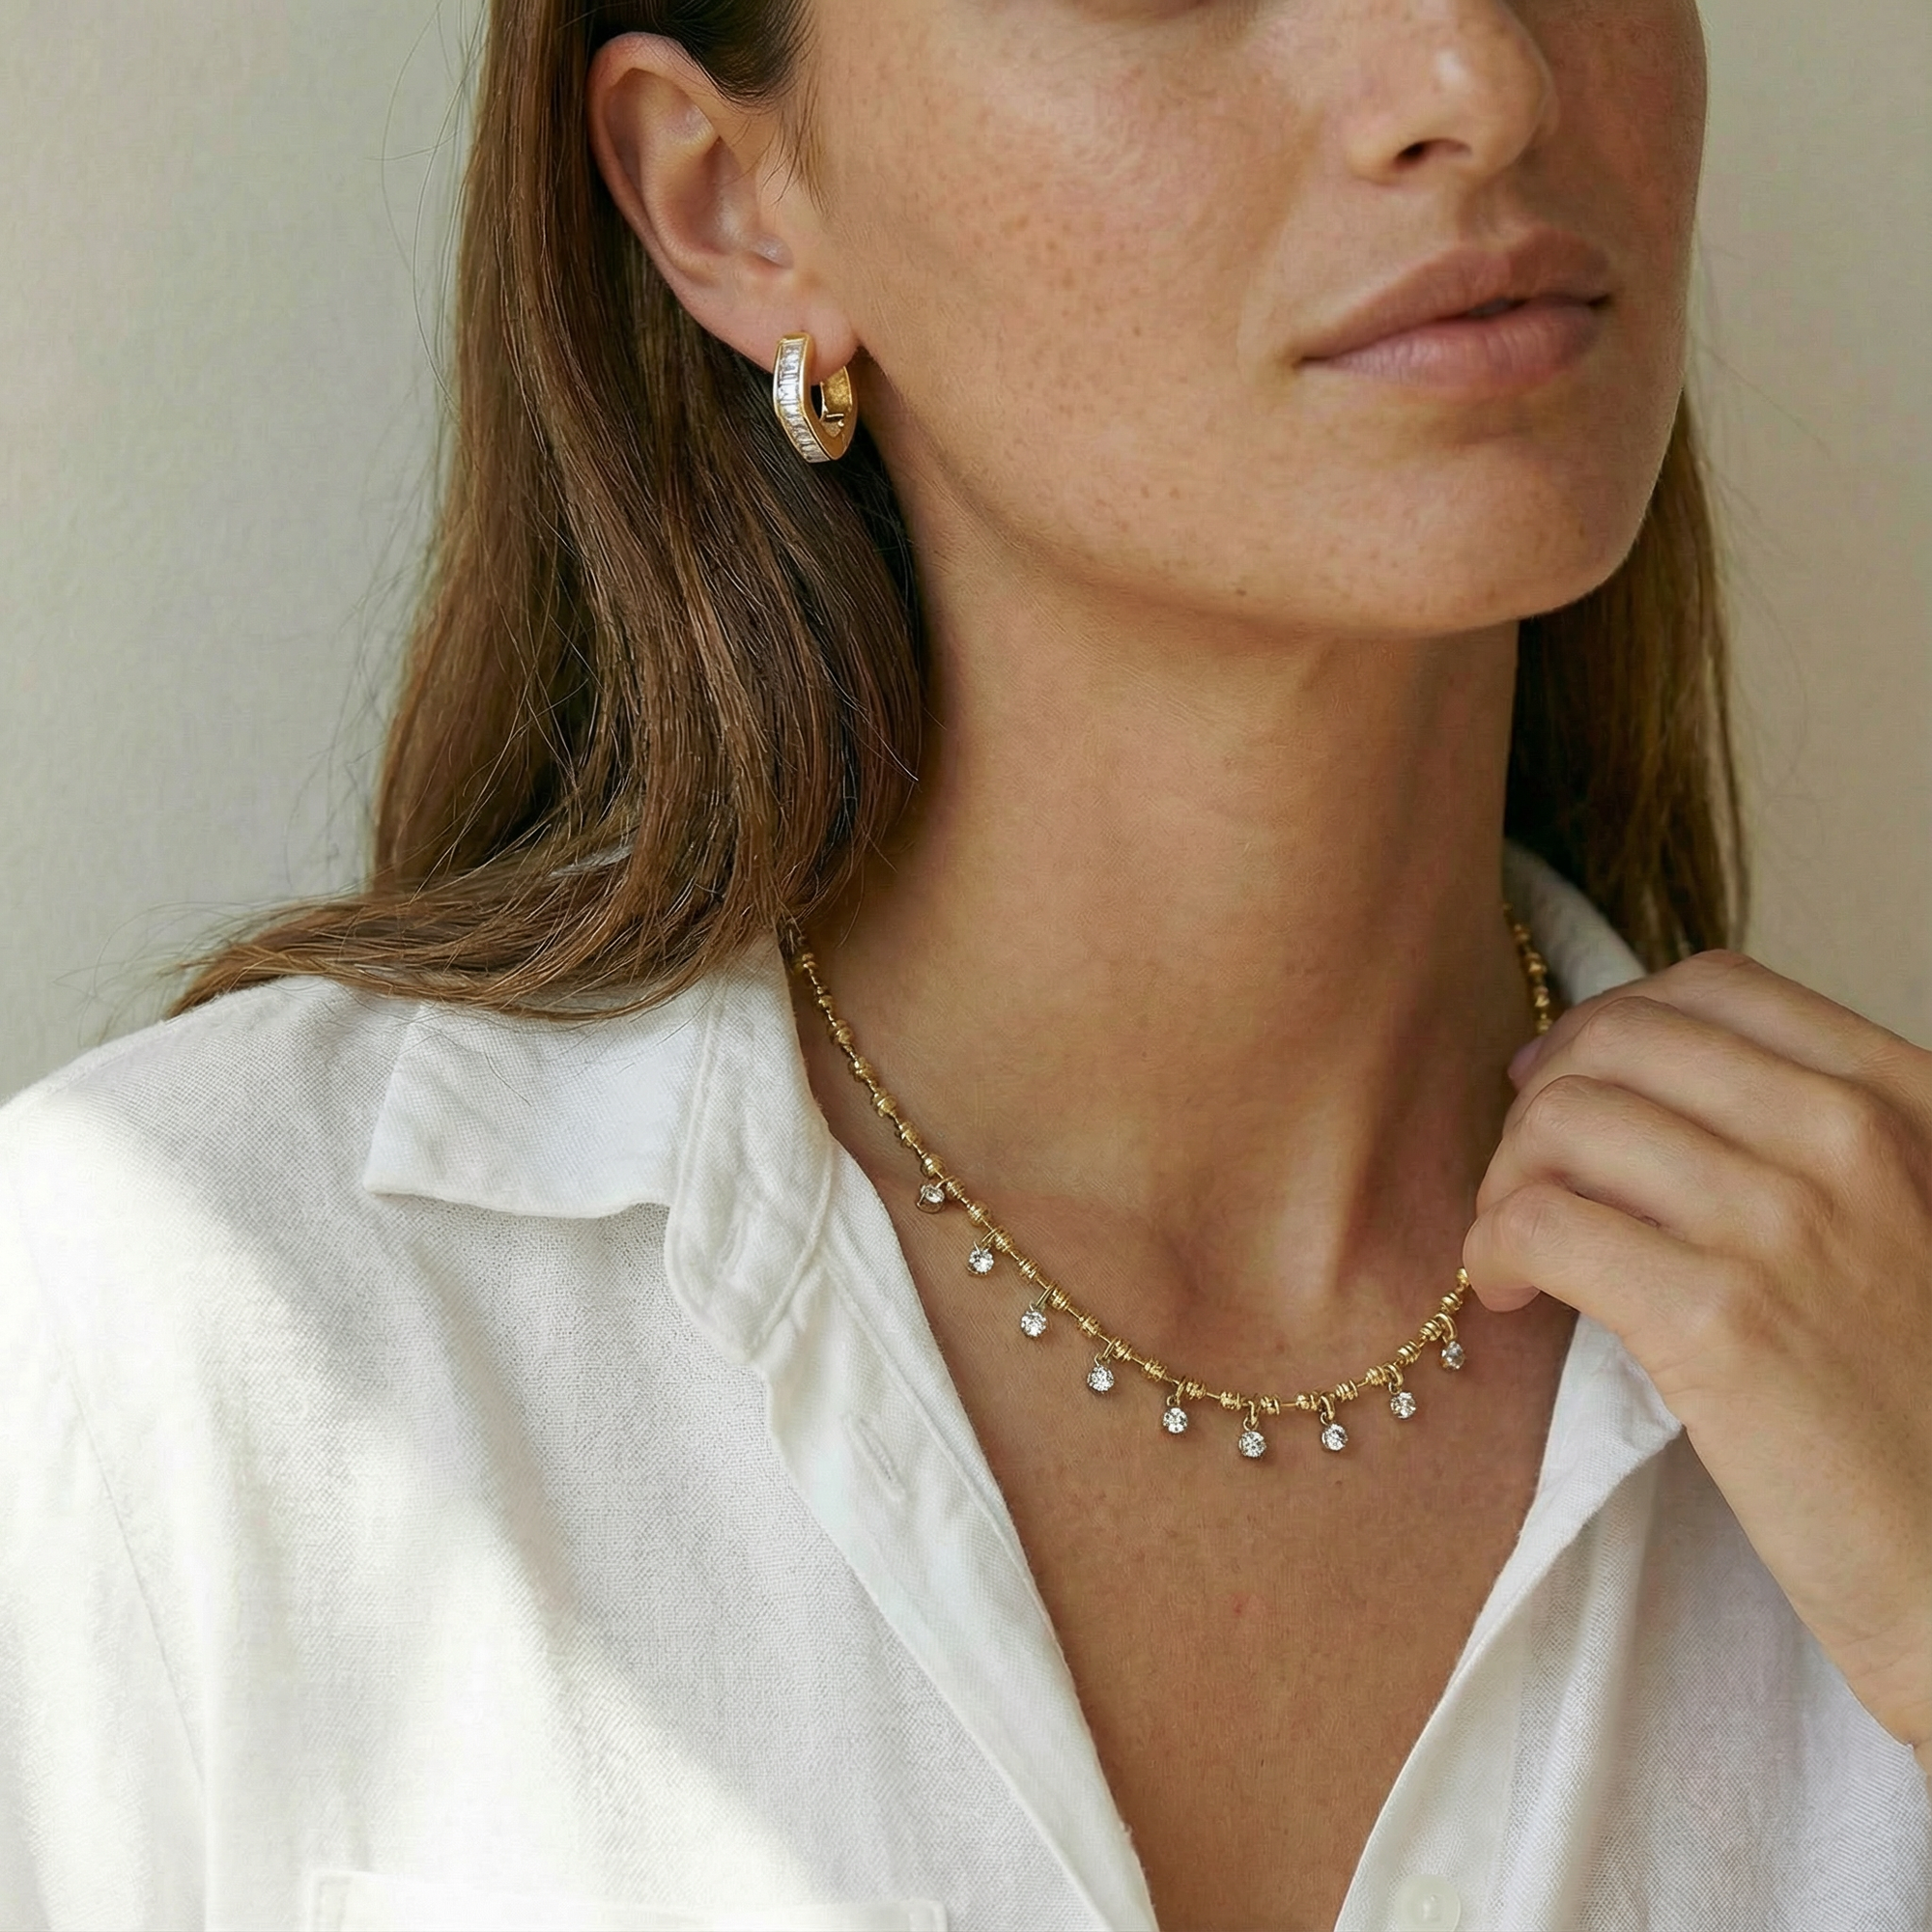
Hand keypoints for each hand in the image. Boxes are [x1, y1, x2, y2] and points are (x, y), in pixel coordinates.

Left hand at [1464, 950, 1931, 1759]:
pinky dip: (1489, 1250)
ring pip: (1561, 1120)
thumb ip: (1794, 1139)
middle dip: (1540, 1099)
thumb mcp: (1899, 1224)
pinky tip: (1505, 1294)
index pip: (1714, 986)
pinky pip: (1539, 1222)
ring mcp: (1787, 1224)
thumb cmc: (1914, 1401)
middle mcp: (1852, 1140)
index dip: (1607, 1025)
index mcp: (1904, 1101)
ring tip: (1513, 1249)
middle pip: (1619, 1041)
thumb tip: (1606, 1073)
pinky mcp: (1718, 1322)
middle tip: (1525, 1179)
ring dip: (1504, 1180)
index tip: (1558, 1083)